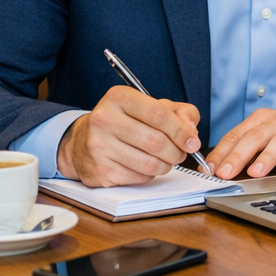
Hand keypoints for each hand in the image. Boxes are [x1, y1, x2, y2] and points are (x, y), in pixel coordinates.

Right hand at [57, 86, 202, 186]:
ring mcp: (99, 147)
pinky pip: (137, 178)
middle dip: (176, 151)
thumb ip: (179, 112)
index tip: (192, 141)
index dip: (181, 130)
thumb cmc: (124, 121)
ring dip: (166, 165)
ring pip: (148, 164)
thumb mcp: (151, 106)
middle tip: (181, 152)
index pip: (158, 114)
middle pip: (155, 141)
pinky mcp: (99, 171)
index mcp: (119, 98)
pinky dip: (149, 174)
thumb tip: (191, 133)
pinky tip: (145, 165)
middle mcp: (105, 120)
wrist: (82, 141)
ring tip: (166, 159)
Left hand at [206, 108, 275, 178]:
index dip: (222, 151)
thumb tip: (219, 165)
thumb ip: (245, 145)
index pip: (237, 134)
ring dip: (267, 156)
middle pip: (255, 136)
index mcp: (262, 118)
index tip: (209, 168)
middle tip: (225, 173)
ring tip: (256, 172)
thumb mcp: (266, 131)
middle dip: (239, 155)